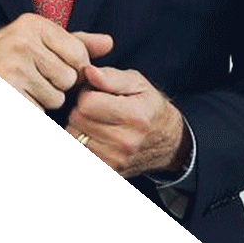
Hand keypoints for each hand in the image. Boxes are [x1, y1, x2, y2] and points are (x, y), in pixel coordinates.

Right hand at [0, 15, 112, 109]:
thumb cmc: (6, 57)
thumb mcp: (38, 41)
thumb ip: (75, 42)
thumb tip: (109, 42)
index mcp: (33, 25)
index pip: (79, 54)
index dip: (72, 67)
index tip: (51, 65)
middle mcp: (22, 43)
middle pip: (69, 78)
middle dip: (57, 85)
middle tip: (33, 79)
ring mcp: (12, 70)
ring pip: (56, 99)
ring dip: (43, 100)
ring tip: (23, 88)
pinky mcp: (8, 90)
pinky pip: (39, 110)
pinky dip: (32, 107)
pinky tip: (17, 95)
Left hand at [70, 63, 186, 176]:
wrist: (169, 143)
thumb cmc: (149, 108)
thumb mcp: (137, 84)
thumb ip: (111, 77)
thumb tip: (88, 72)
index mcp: (134, 116)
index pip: (87, 103)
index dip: (87, 94)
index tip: (96, 94)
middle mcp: (125, 141)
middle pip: (77, 120)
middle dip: (81, 110)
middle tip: (96, 109)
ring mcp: (116, 160)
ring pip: (74, 137)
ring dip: (79, 128)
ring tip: (97, 123)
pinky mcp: (111, 171)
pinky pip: (81, 150)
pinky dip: (83, 143)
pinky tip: (95, 138)